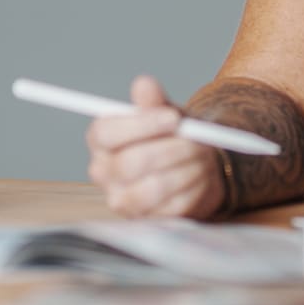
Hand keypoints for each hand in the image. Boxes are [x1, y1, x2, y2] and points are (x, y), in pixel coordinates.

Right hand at [85, 75, 226, 218]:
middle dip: (171, 149)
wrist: (197, 165)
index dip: (141, 125)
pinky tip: (201, 175)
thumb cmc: (174, 136)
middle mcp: (104, 173)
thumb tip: (144, 84)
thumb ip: (154, 100)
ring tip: (201, 156)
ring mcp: (123, 200)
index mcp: (101, 141)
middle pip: (130, 163)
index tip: (173, 118)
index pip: (107, 133)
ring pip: (153, 187)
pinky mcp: (147, 220)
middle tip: (196, 139)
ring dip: (186, 168)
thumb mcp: (167, 112)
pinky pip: (173, 206)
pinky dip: (195, 187)